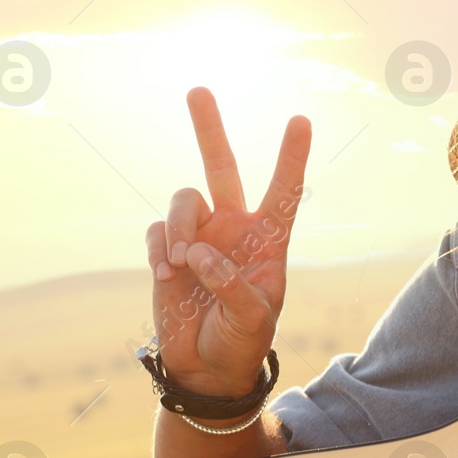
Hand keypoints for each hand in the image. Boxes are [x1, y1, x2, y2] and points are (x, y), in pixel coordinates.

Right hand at [144, 87, 310, 397]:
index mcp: (268, 240)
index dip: (292, 157)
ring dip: (180, 227)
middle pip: (221, 167)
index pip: (284, 192)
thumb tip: (201, 253)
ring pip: (184, 200)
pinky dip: (159, 248)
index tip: (301, 119)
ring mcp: (198, 237)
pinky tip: (167, 274)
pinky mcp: (166, 251)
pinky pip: (157, 230)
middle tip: (198, 89)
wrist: (206, 368)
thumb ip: (232, 285)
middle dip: (209, 129)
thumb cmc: (242, 341)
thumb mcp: (254, 319)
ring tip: (181, 265)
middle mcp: (233, 229)